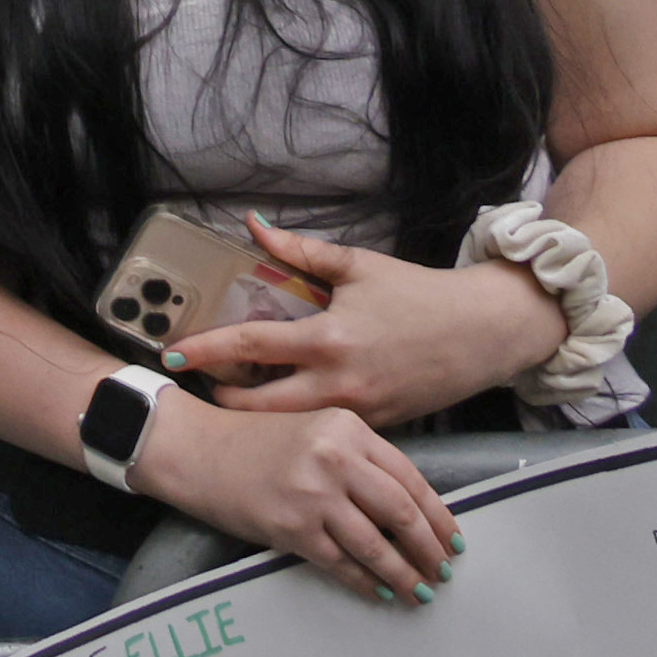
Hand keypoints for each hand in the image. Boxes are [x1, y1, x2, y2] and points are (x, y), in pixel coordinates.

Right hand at [122, 390, 457, 607]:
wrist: (197, 449)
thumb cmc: (255, 441)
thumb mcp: (314, 431)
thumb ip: (357, 458)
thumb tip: (404, 510)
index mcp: (346, 428)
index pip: (410, 477)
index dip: (438, 515)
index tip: (453, 539)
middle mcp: (335, 458)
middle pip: (402, 512)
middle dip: (429, 549)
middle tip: (444, 570)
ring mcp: (313, 494)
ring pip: (377, 545)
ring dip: (404, 575)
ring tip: (420, 591)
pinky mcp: (293, 528)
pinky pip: (343, 564)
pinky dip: (366, 583)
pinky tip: (380, 591)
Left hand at [166, 224, 564, 427]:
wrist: (484, 332)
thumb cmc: (420, 294)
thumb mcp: (359, 266)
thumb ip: (299, 252)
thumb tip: (252, 225)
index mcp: (329, 339)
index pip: (251, 348)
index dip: (206, 351)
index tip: (171, 355)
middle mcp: (339, 383)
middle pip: (261, 408)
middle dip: (224, 402)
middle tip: (201, 387)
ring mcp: (359, 411)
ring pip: (292, 427)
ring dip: (259, 416)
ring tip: (234, 398)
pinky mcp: (378, 427)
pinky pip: (327, 430)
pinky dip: (299, 423)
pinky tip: (284, 409)